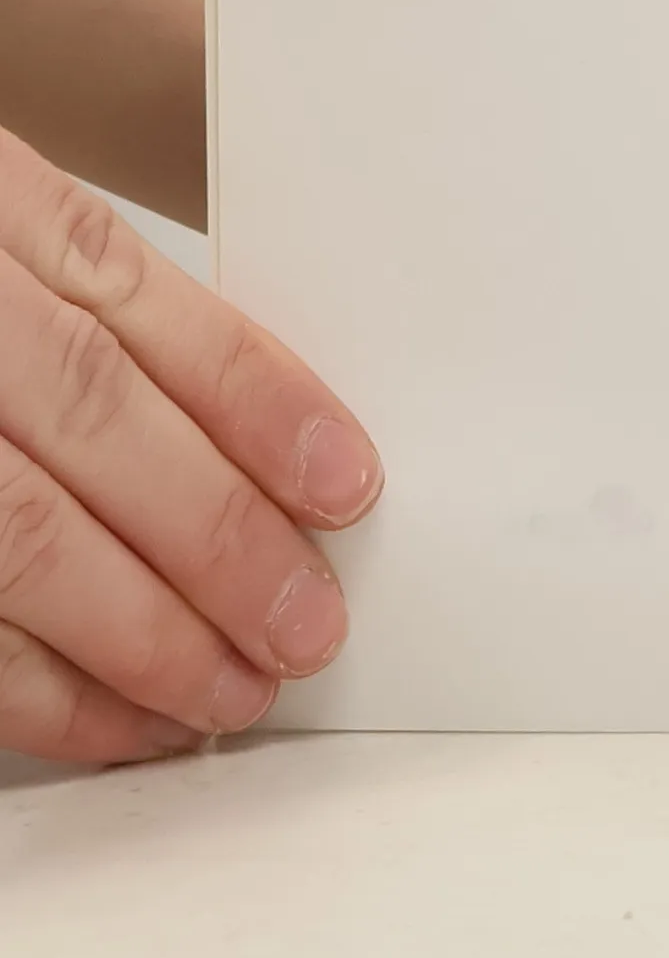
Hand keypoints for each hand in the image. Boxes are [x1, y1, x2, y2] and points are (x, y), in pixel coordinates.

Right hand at [0, 128, 380, 762]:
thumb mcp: (2, 242)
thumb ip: (104, 316)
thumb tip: (273, 443)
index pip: (138, 302)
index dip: (256, 398)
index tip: (344, 482)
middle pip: (92, 420)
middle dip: (217, 535)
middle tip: (306, 624)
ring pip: (20, 536)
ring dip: (141, 634)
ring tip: (230, 691)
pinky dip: (36, 686)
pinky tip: (115, 715)